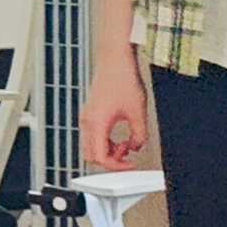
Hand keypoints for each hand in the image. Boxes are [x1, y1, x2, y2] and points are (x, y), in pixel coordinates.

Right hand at [83, 45, 153, 171]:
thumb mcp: (138, 112)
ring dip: (107, 151)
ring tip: (125, 145)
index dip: (116, 167)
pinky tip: (118, 137)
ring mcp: (87, 117)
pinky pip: (93, 136)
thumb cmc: (122, 79)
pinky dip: (105, 142)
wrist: (114, 60)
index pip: (100, 157)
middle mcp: (88, 121)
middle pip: (91, 155)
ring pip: (91, 146)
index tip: (130, 166)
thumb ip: (139, 135)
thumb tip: (136, 146)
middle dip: (110, 161)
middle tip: (126, 159)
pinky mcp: (90, 113)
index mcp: (97, 123)